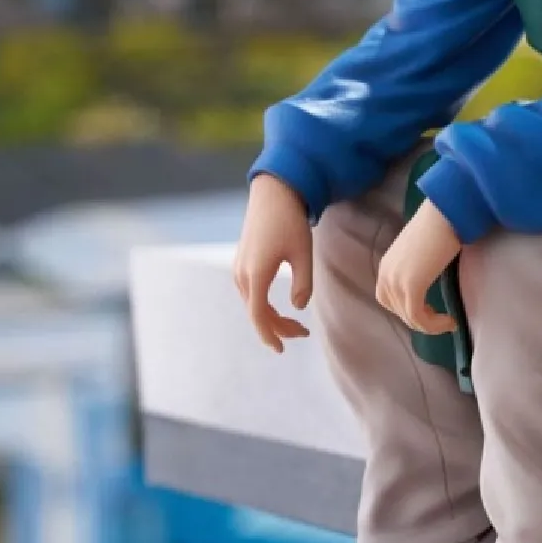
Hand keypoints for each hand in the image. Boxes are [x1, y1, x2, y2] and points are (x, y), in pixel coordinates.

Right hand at [233, 173, 312, 352]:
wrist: (273, 193)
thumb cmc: (290, 222)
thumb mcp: (303, 253)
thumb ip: (302, 284)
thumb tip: (298, 309)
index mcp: (256, 274)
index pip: (258, 316)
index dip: (270, 335)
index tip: (282, 349)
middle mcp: (242, 274)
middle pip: (256, 312)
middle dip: (278, 327)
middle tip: (303, 333)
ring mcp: (239, 267)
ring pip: (252, 303)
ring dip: (271, 316)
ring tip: (295, 324)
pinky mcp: (241, 261)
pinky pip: (249, 292)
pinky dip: (263, 304)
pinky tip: (278, 306)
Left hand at [376, 198, 461, 334]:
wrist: (445, 215)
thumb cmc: (438, 226)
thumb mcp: (419, 251)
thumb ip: (415, 266)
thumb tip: (427, 277)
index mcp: (386, 266)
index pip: (388, 299)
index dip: (407, 309)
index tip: (430, 308)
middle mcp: (385, 275)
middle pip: (398, 311)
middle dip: (420, 319)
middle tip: (441, 319)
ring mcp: (396, 282)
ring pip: (409, 317)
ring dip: (430, 325)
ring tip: (448, 321)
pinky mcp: (411, 287)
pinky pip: (419, 317)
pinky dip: (434, 325)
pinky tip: (450, 321)